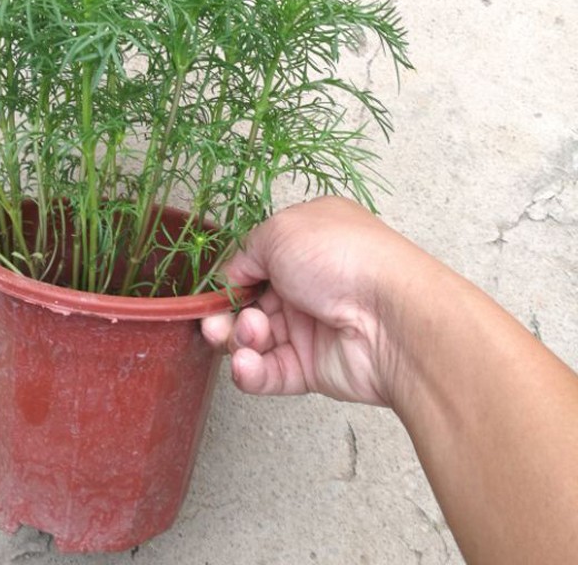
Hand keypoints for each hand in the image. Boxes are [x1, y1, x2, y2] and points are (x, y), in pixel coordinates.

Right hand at [202, 196, 421, 405]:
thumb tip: (231, 275)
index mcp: (304, 244)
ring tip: (249, 337)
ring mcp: (309, 326)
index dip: (229, 279)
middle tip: (215, 323)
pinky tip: (246, 364)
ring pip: (253, 340)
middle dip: (224, 315)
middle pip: (247, 304)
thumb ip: (245, 252)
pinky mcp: (311, 368)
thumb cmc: (341, 259)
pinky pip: (269, 373)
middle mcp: (307, 284)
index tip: (213, 291)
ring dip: (238, 340)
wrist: (391, 316)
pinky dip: (251, 371)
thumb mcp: (280, 231)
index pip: (253, 263)